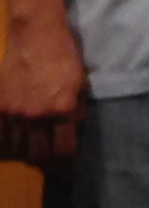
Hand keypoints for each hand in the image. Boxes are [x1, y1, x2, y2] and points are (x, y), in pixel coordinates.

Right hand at [0, 12, 88, 166]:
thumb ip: (77, 112)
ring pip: (16, 149)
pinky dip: (6, 145)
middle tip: (52, 168)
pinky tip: (13, 146)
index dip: (67, 165)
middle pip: (38, 155)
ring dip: (25, 156)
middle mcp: (36, 116)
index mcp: (62, 110)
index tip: (70, 172)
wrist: (36, 35)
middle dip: (46, 165)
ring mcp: (14, 112)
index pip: (63, 150)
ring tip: (34, 157)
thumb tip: (74, 137)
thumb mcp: (81, 84)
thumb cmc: (65, 56)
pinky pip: (0, 136)